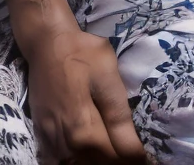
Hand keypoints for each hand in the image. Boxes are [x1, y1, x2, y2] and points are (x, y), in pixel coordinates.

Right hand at [20, 25, 145, 163]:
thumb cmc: (81, 52)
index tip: (150, 156)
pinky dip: (79, 157)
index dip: (137, 158)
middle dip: (119, 160)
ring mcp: (51, 139)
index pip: (118, 159)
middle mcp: (66, 142)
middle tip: (134, 152)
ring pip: (80, 164)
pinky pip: (62, 158)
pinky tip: (90, 150)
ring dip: (99, 159)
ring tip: (115, 148)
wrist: (45, 41)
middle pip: (99, 164)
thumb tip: (135, 151)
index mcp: (84, 130)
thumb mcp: (107, 76)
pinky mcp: (42, 132)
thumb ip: (119, 116)